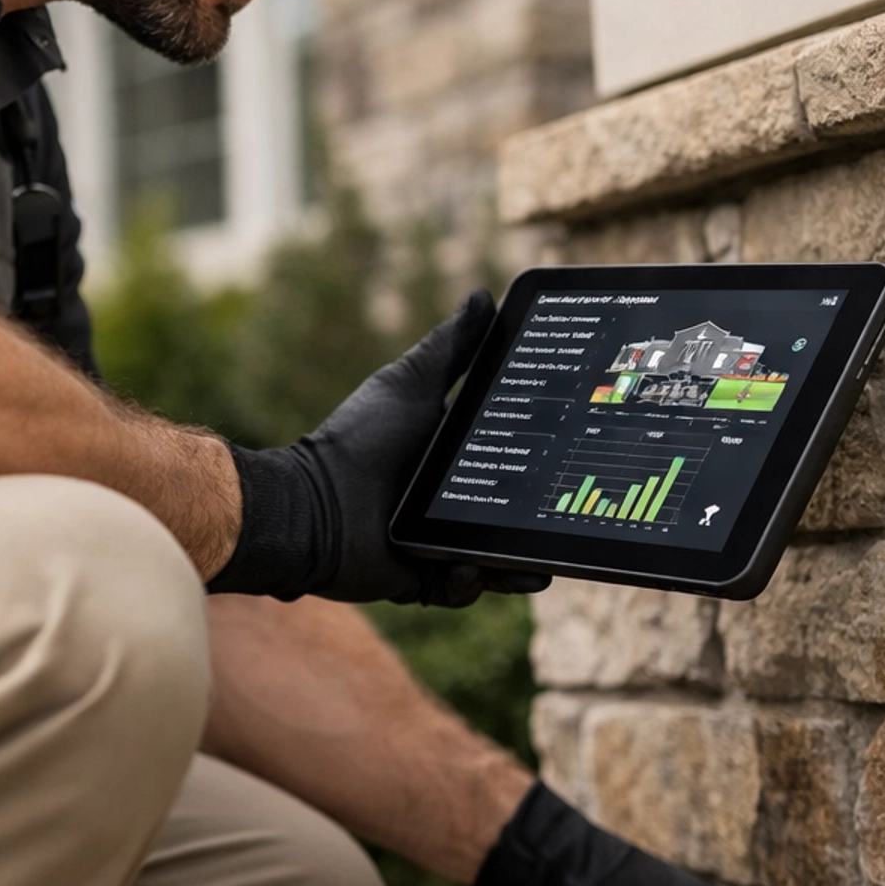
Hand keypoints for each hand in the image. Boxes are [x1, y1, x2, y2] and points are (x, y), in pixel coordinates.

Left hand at [207, 291, 549, 603]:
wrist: (311, 504)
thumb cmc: (356, 440)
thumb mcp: (409, 385)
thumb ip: (449, 347)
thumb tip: (485, 296)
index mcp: (452, 457)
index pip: (511, 461)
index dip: (542, 463)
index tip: (573, 456)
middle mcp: (448, 501)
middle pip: (510, 516)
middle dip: (540, 526)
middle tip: (568, 523)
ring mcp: (437, 540)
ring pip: (493, 560)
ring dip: (515, 567)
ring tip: (539, 567)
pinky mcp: (421, 577)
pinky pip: (458, 589)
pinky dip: (469, 583)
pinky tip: (473, 571)